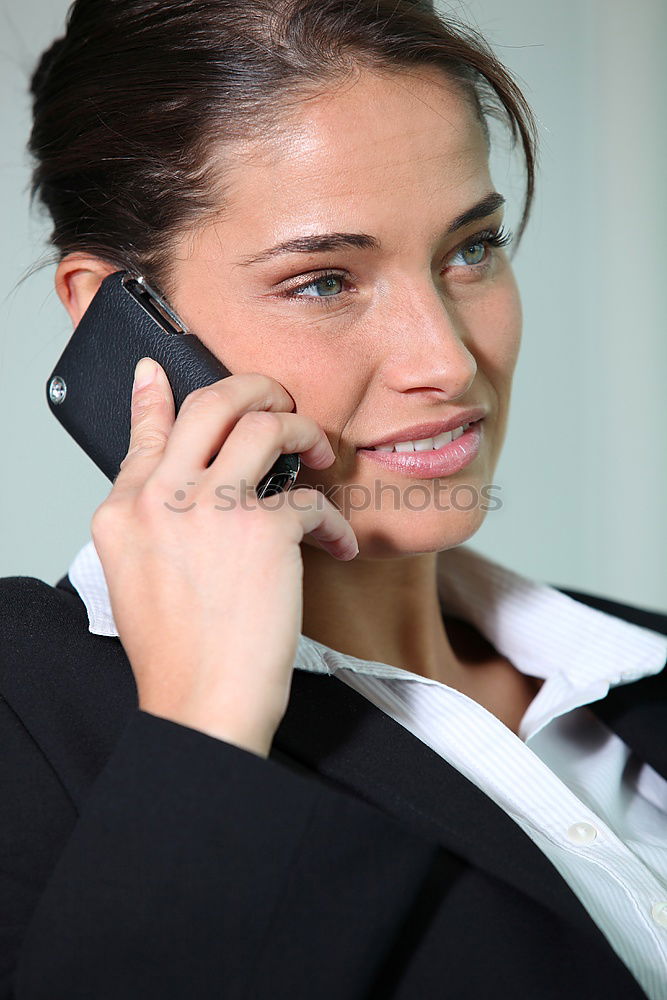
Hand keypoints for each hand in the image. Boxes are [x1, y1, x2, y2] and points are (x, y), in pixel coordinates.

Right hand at [90, 358, 357, 756]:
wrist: (202, 706)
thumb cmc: (179, 656)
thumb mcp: (139, 578)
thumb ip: (154, 521)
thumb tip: (182, 485)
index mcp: (125, 511)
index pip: (145, 433)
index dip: (155, 396)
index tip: (159, 373)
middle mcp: (162, 498)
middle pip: (210, 404)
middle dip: (256, 389)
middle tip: (279, 403)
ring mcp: (211, 508)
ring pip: (266, 425)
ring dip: (304, 431)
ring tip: (320, 455)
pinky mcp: (263, 530)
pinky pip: (311, 498)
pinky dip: (335, 520)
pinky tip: (338, 545)